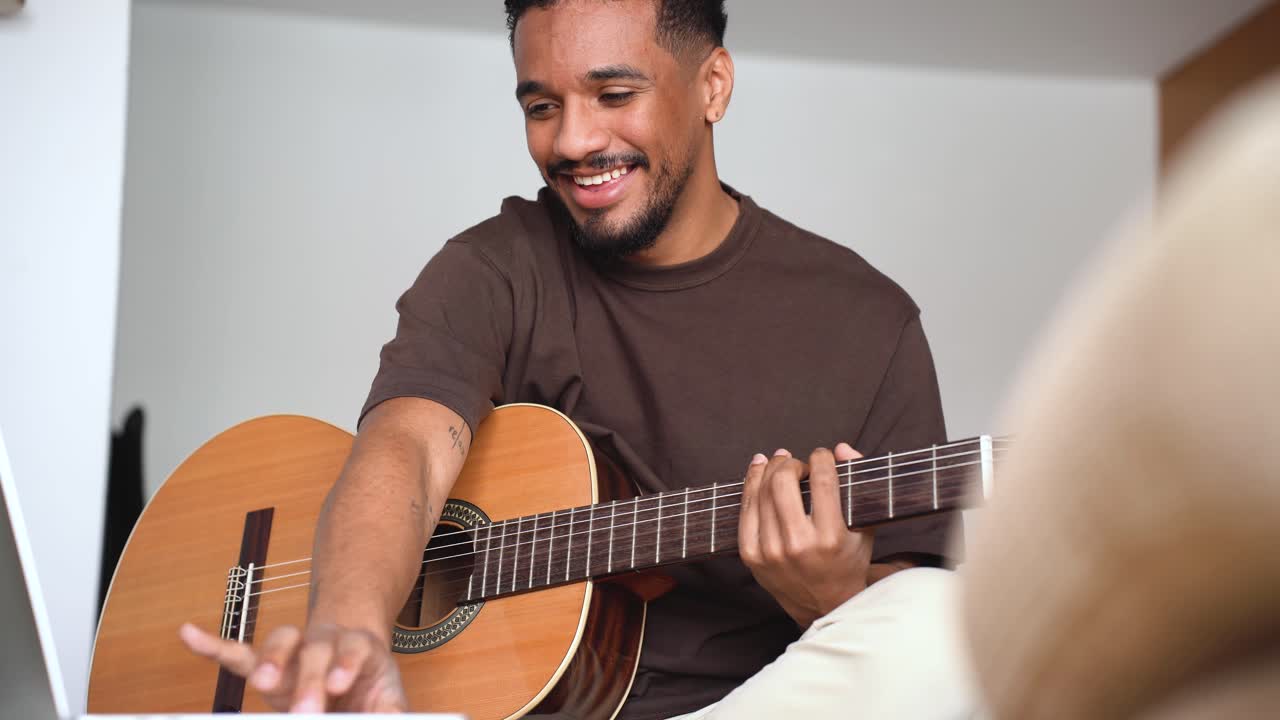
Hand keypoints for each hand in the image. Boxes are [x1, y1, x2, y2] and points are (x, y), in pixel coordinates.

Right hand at [179, 621, 407, 712]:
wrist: (352, 665)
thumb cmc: (369, 685)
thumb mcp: (388, 698)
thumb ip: (390, 710)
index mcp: (358, 648)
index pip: (352, 649)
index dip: (344, 664)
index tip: (338, 684)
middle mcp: (324, 642)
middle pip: (315, 650)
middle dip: (308, 680)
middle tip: (306, 712)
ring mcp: (294, 652)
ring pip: (280, 641)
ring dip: (271, 659)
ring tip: (262, 682)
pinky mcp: (268, 666)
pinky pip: (238, 653)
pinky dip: (213, 645)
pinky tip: (189, 634)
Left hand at [738, 443, 873, 627]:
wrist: (823, 604)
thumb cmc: (848, 560)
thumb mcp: (863, 526)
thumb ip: (856, 483)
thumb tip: (840, 448)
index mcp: (830, 537)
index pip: (822, 480)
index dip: (820, 458)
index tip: (822, 456)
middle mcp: (798, 545)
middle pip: (783, 482)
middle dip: (791, 463)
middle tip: (798, 464)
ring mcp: (770, 551)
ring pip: (761, 491)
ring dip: (770, 468)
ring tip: (779, 462)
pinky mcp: (751, 556)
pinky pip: (745, 509)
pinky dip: (750, 483)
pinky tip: (759, 470)